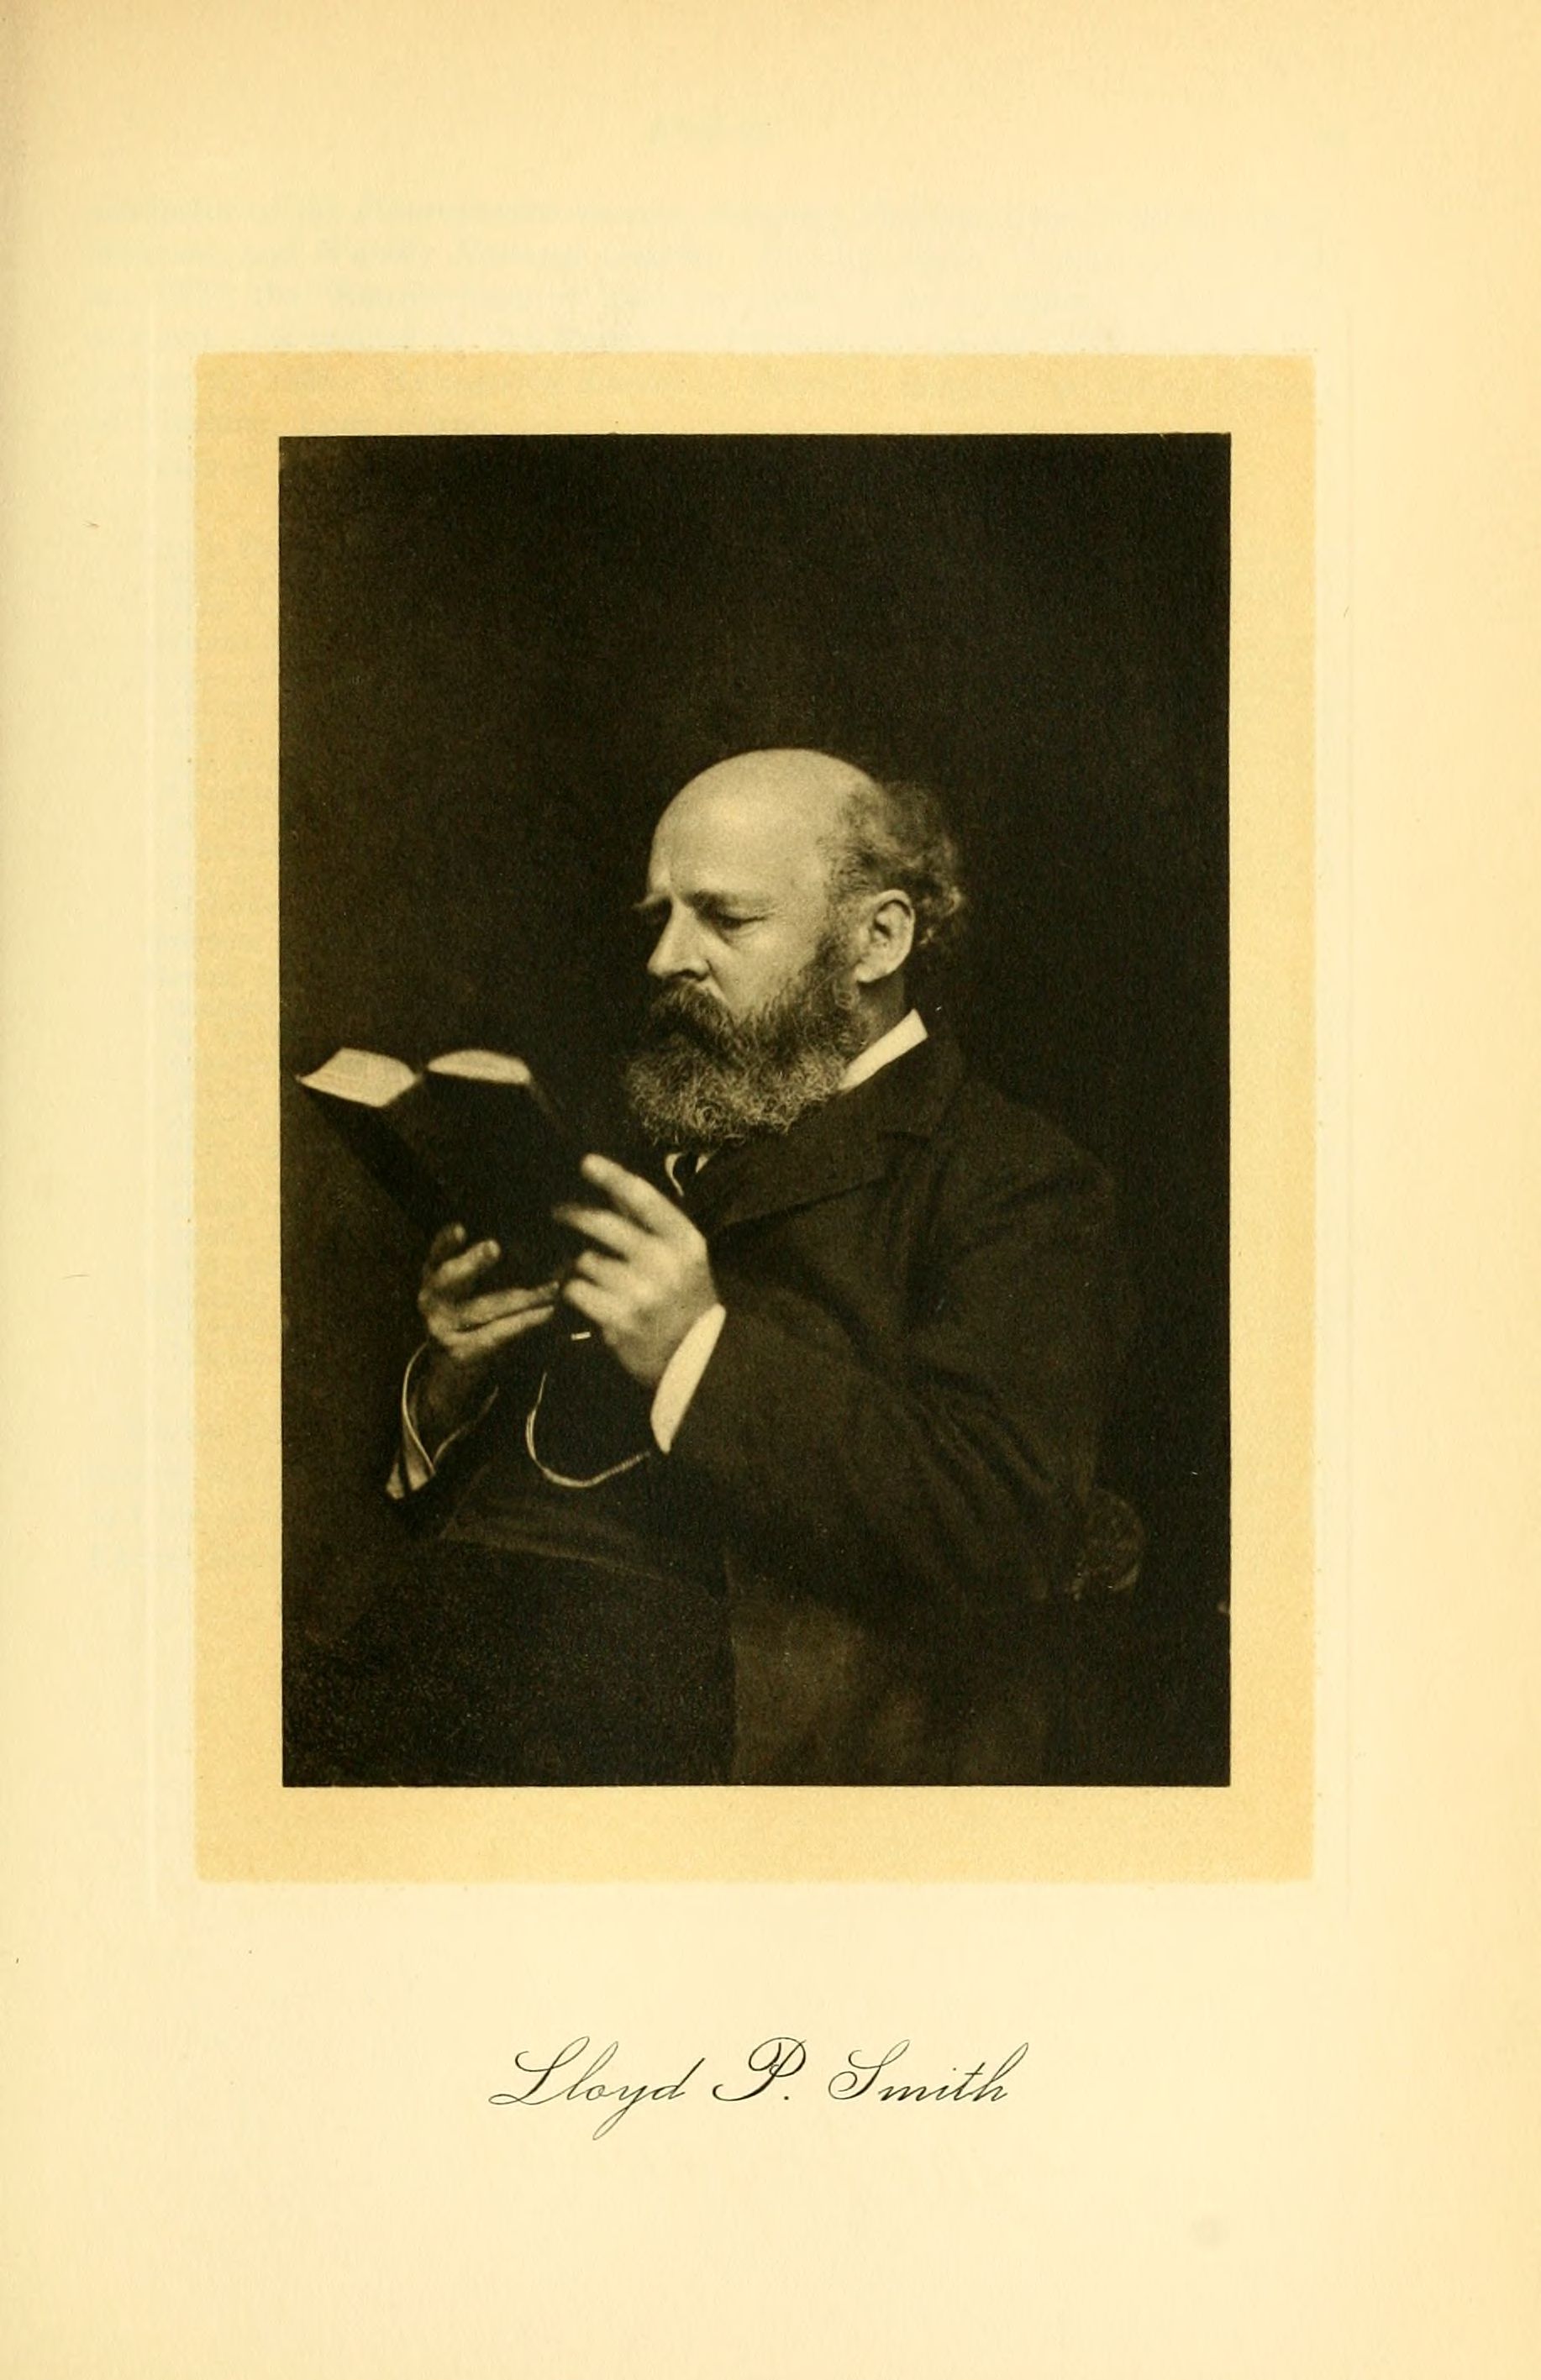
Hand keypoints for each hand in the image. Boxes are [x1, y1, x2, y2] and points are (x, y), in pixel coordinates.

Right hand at [414, 1224, 559, 1446]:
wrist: (451, 1378)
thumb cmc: (471, 1320)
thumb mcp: (468, 1290)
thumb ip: (485, 1265)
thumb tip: (533, 1239)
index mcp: (433, 1276)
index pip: (436, 1254)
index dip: (446, 1241)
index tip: (461, 1228)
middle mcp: (431, 1300)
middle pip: (449, 1277)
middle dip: (473, 1262)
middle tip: (495, 1247)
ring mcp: (441, 1329)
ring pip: (484, 1307)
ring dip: (523, 1296)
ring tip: (552, 1287)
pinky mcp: (460, 1353)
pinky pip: (497, 1334)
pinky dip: (526, 1323)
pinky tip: (548, 1314)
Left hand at [554, 1154, 718, 1388]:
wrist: (697, 1359)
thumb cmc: (687, 1301)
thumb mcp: (684, 1257)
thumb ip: (652, 1225)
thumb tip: (611, 1187)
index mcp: (685, 1241)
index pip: (644, 1199)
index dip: (613, 1176)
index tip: (587, 1162)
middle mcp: (663, 1262)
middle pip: (602, 1223)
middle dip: (573, 1214)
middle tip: (558, 1212)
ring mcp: (638, 1292)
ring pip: (585, 1260)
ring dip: (580, 1265)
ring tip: (588, 1273)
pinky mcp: (616, 1319)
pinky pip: (576, 1290)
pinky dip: (574, 1291)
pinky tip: (584, 1296)